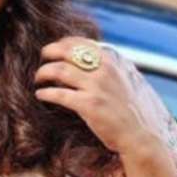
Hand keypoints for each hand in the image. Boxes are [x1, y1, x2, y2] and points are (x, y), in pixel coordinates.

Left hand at [32, 37, 157, 156]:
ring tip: (37, 78)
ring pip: (59, 70)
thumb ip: (106, 67)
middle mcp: (104, 69)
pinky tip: (40, 95)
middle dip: (48, 52)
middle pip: (66, 51)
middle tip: (41, 59)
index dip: (61, 44)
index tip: (52, 50)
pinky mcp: (89, 105)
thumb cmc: (129, 109)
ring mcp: (96, 87)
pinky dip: (45, 93)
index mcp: (111, 61)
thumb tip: (85, 58)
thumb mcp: (123, 79)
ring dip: (43, 73)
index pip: (80, 42)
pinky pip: (59, 94)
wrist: (139, 134)